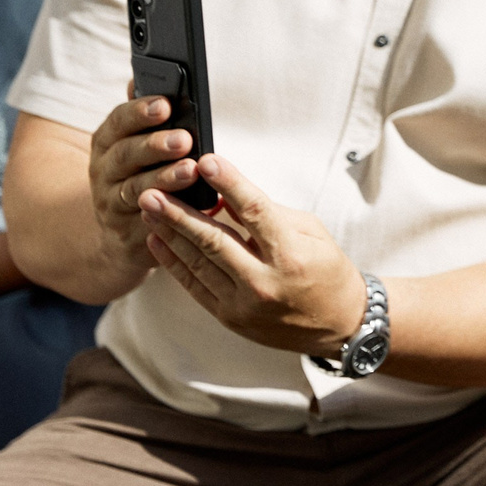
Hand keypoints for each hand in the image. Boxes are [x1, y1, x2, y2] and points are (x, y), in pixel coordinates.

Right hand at [89, 94, 207, 263]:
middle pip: (126, 153)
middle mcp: (105, 169)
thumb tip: (139, 77)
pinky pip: (144, 219)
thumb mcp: (140, 142)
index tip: (165, 104)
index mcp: (110, 140)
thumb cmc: (142, 173)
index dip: (140, 112)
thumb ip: (144, 114)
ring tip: (190, 170)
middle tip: (184, 139)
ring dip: (163, 178)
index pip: (119, 120)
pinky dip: (163, 211)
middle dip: (155, 145)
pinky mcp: (124, 230)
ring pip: (135, 188)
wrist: (121, 231)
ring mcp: (110, 201)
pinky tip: (184, 206)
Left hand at [140, 153, 369, 356]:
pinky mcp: (230, 317)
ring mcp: (244, 303)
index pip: (253, 211)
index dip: (228, 183)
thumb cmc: (327, 270)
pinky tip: (157, 240)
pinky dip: (173, 262)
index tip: (206, 161)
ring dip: (169, 233)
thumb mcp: (311, 232)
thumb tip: (226, 192)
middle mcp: (265, 280)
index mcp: (291, 254)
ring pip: (197, 262)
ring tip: (148, 208)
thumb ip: (268, 213)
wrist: (337, 324)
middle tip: (152, 190)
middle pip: (213, 239)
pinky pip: (193, 286)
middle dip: (178, 213)